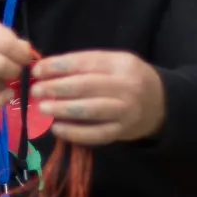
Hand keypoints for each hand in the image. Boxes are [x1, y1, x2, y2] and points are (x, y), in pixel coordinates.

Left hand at [31, 51, 166, 144]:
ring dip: (63, 109)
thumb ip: (83, 65)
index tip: (37, 71)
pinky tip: (57, 128)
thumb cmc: (126, 79)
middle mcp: (125, 86)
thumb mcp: (112, 63)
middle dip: (56, 88)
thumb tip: (44, 70)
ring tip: (42, 108)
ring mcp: (125, 110)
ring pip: (90, 110)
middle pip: (86, 86)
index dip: (58, 66)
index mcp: (120, 63)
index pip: (84, 62)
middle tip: (36, 91)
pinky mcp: (123, 131)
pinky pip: (96, 134)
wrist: (160, 103)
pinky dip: (74, 132)